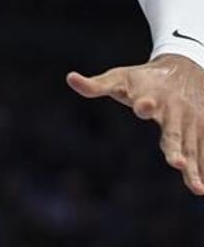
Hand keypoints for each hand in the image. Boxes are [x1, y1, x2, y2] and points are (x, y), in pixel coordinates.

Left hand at [68, 54, 203, 194]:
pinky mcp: (201, 132)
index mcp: (151, 96)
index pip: (146, 101)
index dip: (144, 104)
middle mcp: (173, 112)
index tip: (144, 106)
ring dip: (194, 167)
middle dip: (175, 147)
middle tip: (175, 162)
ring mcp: (190, 124)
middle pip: (174, 132)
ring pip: (192, 148)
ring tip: (195, 187)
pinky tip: (201, 189)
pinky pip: (203, 153)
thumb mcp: (119, 78)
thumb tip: (69, 78)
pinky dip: (203, 170)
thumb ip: (96, 85)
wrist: (185, 69)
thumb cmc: (143, 79)